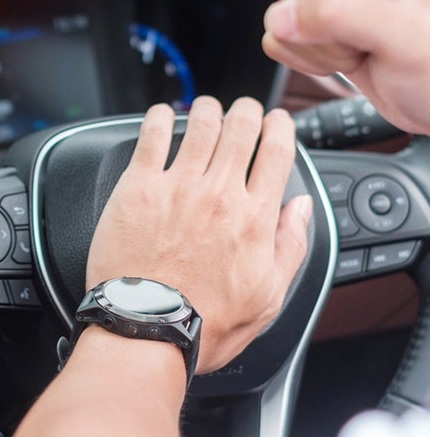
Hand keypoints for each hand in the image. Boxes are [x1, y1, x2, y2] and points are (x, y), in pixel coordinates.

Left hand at [86, 97, 311, 373]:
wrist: (147, 328)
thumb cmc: (203, 322)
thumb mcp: (269, 296)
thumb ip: (289, 246)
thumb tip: (300, 210)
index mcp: (253, 218)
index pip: (277, 152)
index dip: (281, 128)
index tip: (277, 121)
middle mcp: (218, 194)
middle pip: (240, 129)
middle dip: (247, 111)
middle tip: (244, 110)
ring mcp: (176, 187)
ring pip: (200, 125)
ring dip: (208, 109)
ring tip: (208, 108)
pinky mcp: (137, 188)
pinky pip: (151, 137)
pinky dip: (160, 118)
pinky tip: (163, 115)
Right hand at [264, 0, 429, 134]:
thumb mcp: (405, 45)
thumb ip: (341, 17)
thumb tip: (281, 16)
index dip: (332, 11)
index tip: (377, 32)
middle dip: (324, 29)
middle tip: (373, 44)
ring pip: (284, 8)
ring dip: (319, 46)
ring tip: (370, 49)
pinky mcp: (333, 2)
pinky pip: (283, 26)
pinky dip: (311, 53)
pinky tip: (355, 53)